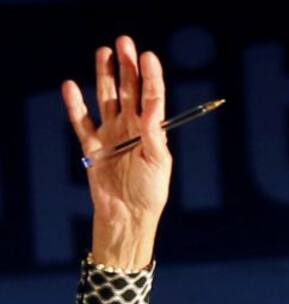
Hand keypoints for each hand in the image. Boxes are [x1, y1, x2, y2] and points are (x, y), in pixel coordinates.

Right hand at [62, 35, 171, 265]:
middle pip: (128, 91)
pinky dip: (75, 105)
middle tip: (124, 42)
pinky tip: (71, 86)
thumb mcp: (158, 163)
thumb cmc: (149, 193)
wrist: (128, 217)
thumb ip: (154, 135)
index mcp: (152, 131)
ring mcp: (111, 135)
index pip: (152, 96)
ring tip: (103, 52)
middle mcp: (131, 128)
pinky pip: (81, 121)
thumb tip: (152, 109)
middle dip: (127, 67)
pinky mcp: (93, 146)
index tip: (148, 55)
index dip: (150, 76)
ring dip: (104, 76)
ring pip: (106, 99)